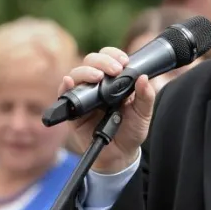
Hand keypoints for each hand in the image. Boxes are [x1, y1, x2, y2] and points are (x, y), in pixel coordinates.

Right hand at [61, 48, 155, 173]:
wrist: (120, 155)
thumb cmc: (130, 131)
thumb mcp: (143, 113)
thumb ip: (145, 96)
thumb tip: (144, 77)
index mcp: (114, 81)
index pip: (109, 58)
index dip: (113, 55)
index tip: (124, 61)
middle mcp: (96, 85)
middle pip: (91, 61)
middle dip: (102, 61)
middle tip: (114, 70)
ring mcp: (84, 97)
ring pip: (77, 74)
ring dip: (86, 72)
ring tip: (98, 77)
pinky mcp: (74, 111)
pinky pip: (65, 95)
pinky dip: (65, 86)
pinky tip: (69, 82)